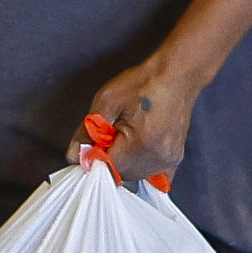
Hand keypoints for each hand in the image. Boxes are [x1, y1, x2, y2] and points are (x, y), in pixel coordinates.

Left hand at [80, 57, 205, 170]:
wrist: (176, 75)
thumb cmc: (144, 83)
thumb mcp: (107, 101)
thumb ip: (87, 131)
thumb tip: (75, 155)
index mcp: (139, 144)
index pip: (107, 168)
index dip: (95, 157)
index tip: (93, 143)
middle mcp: (156, 157)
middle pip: (121, 175)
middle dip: (110, 158)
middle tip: (111, 133)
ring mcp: (168, 159)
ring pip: (136, 176)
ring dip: (125, 163)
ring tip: (127, 136)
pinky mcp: (174, 158)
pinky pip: (154, 176)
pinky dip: (142, 168)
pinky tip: (137, 153)